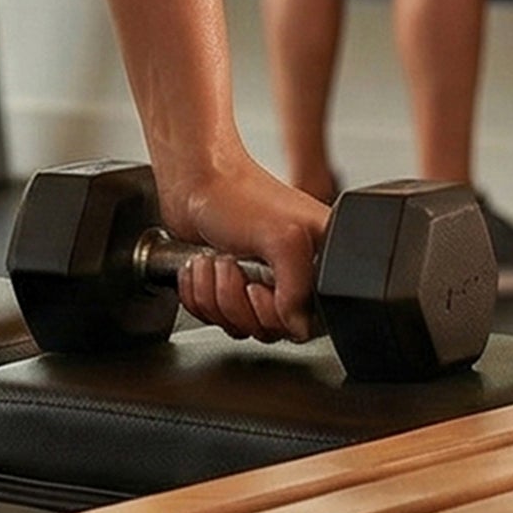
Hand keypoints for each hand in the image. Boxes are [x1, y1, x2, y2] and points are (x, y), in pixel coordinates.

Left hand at [155, 146, 327, 344]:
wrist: (193, 183)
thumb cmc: (237, 195)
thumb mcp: (284, 238)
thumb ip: (299, 287)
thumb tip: (298, 325)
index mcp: (319, 259)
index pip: (310, 321)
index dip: (277, 314)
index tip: (258, 288)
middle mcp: (293, 274)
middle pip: (270, 329)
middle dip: (237, 300)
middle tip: (232, 266)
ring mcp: (261, 282)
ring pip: (240, 326)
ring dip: (215, 296)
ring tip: (215, 261)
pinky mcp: (231, 287)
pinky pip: (216, 318)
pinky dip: (200, 296)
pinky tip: (201, 266)